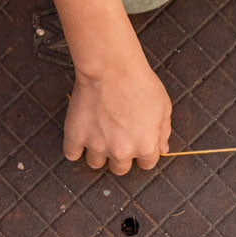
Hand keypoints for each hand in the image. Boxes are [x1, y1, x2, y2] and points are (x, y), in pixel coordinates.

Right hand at [64, 48, 171, 174]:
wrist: (111, 67)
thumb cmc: (139, 82)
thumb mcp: (164, 106)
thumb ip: (164, 131)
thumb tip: (163, 148)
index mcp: (145, 146)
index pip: (146, 165)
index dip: (142, 154)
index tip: (136, 143)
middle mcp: (122, 151)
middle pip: (120, 169)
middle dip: (120, 156)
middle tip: (117, 137)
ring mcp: (97, 145)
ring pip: (96, 164)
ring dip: (98, 153)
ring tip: (99, 134)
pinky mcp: (76, 136)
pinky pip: (72, 154)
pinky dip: (75, 148)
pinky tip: (80, 136)